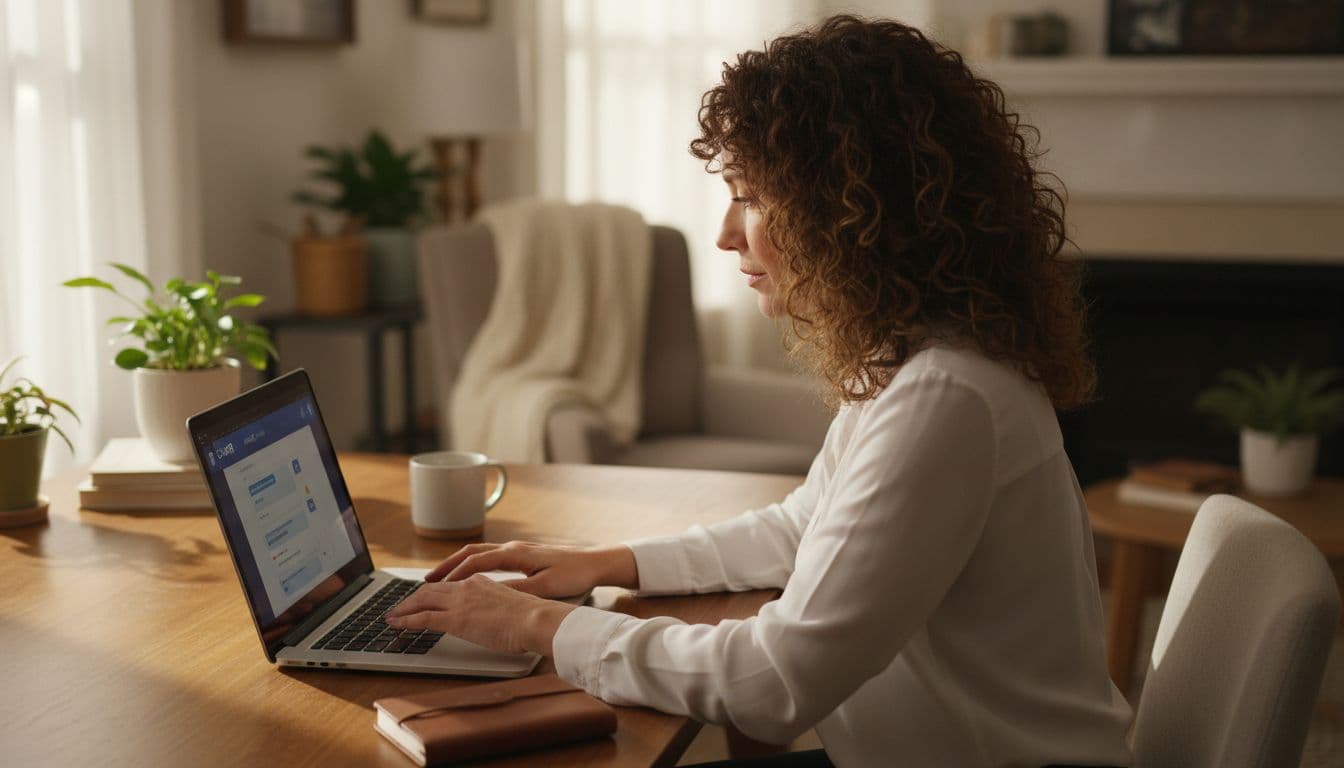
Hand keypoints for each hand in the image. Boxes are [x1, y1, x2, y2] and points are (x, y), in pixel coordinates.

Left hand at [385, 574, 575, 655]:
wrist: (536, 619)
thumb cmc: (532, 618)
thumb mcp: (511, 605)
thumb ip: (496, 606)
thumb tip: (490, 616)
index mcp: (481, 581)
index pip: (449, 585)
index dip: (432, 592)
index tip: (423, 598)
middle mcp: (467, 586)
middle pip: (431, 590)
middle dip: (412, 599)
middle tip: (400, 607)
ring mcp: (460, 601)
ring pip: (422, 600)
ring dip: (404, 608)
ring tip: (392, 616)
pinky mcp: (456, 619)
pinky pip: (423, 618)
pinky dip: (405, 620)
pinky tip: (396, 624)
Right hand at [423, 541, 638, 596]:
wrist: (597, 562)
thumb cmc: (574, 574)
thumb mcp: (546, 587)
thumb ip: (519, 590)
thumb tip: (492, 595)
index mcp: (515, 554)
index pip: (475, 561)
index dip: (452, 574)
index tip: (434, 587)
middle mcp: (513, 548)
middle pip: (470, 553)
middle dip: (447, 566)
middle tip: (426, 582)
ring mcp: (518, 550)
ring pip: (478, 553)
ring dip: (458, 565)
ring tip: (441, 580)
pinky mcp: (524, 556)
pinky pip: (489, 557)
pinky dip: (472, 566)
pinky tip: (469, 578)